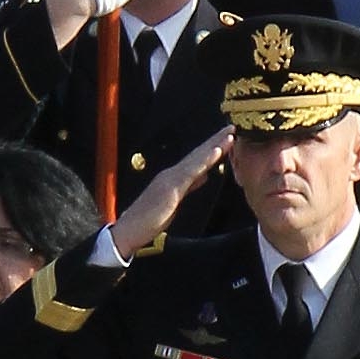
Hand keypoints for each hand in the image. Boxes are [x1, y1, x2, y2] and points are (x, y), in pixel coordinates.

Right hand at [112, 128, 233, 257]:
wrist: (128, 230)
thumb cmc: (148, 220)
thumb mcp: (174, 201)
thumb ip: (189, 186)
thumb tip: (204, 176)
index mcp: (173, 177)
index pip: (196, 160)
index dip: (212, 147)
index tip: (226, 138)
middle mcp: (171, 173)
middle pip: (198, 154)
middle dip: (216, 140)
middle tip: (232, 128)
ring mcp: (170, 179)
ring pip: (197, 159)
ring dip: (214, 146)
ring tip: (229, 135)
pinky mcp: (171, 188)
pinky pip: (191, 172)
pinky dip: (204, 160)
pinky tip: (216, 152)